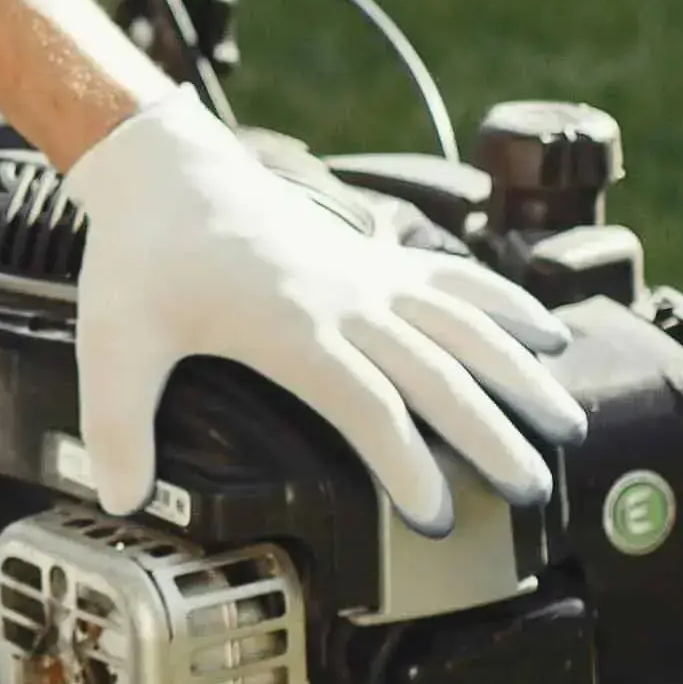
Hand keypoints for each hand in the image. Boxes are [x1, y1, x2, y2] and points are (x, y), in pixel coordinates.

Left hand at [64, 90, 586, 535]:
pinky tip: (548, 333)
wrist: (165, 170)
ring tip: (567, 420)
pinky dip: (506, 303)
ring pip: (464, 323)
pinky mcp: (374, 257)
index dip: (405, 462)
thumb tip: (119, 498)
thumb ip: (119, 424)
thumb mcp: (115, 342)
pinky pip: (455, 280)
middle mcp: (346, 302)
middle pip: (436, 372)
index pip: (367, 406)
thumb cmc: (141, 257)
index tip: (439, 513)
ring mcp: (368, 276)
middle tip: (533, 489)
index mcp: (292, 331)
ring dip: (520, 371)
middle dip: (490, 433)